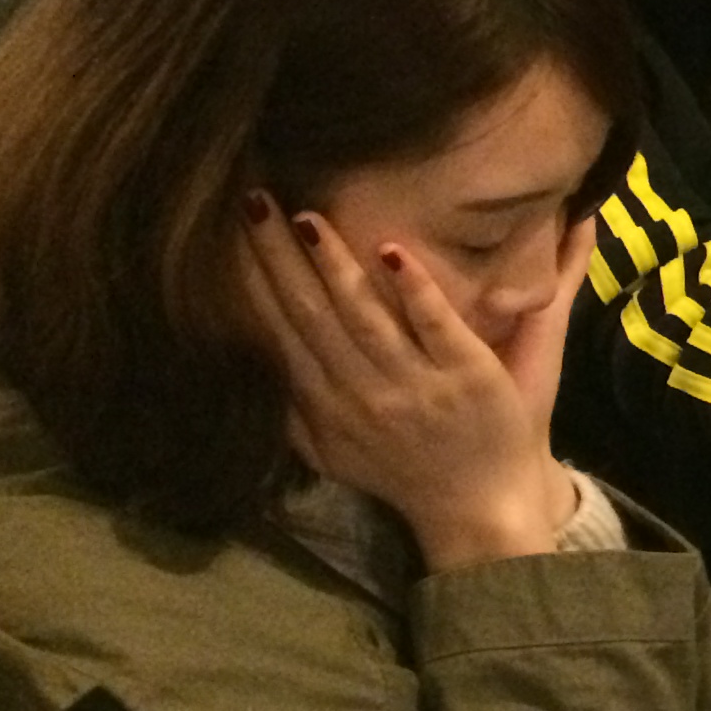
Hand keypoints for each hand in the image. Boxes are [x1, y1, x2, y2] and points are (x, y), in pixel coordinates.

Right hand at [241, 205, 577, 568]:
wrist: (478, 510)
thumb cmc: (404, 473)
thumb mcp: (332, 452)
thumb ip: (293, 410)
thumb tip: (252, 363)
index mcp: (326, 406)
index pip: (280, 332)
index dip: (253, 282)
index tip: (232, 233)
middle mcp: (362, 394)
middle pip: (311, 315)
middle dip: (278, 258)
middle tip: (254, 200)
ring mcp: (416, 386)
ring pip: (364, 316)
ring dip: (334, 266)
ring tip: (309, 218)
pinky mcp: (469, 378)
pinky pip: (437, 326)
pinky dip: (414, 290)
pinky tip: (392, 252)